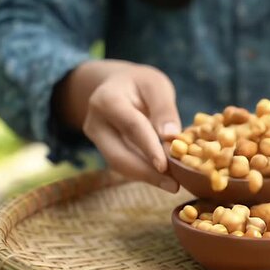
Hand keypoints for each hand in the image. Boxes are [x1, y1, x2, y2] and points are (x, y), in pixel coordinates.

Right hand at [56, 60, 180, 191]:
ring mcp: (97, 139)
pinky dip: (144, 173)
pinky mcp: (105, 151)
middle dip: (147, 172)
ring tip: (173, 184)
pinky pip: (124, 166)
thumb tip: (171, 137)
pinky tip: (164, 179)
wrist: (117, 85)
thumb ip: (164, 109)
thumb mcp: (155, 85)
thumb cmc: (140, 84)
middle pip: (119, 154)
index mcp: (106, 100)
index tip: (166, 166)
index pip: (131, 127)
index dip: (149, 147)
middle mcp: (95, 122)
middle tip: (174, 185)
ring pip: (120, 165)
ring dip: (147, 177)